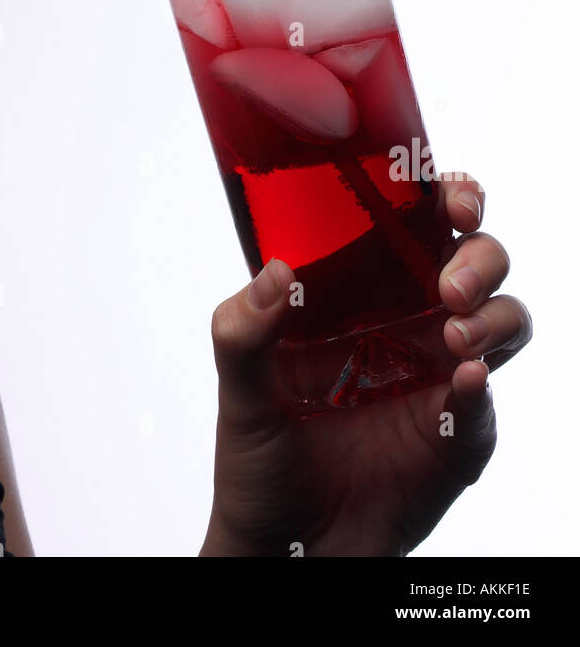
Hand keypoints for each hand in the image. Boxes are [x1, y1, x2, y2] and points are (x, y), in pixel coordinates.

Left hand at [201, 173, 531, 556]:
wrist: (284, 548)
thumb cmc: (260, 456)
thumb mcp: (238, 388)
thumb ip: (242, 329)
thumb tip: (276, 273)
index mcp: (360, 290)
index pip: (414, 220)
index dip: (442, 194)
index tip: (447, 197)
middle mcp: (409, 320)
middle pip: (476, 257)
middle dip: (479, 254)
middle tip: (450, 284)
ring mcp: (439, 373)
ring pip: (504, 316)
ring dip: (492, 315)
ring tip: (455, 339)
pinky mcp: (457, 432)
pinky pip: (488, 396)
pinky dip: (484, 384)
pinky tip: (463, 382)